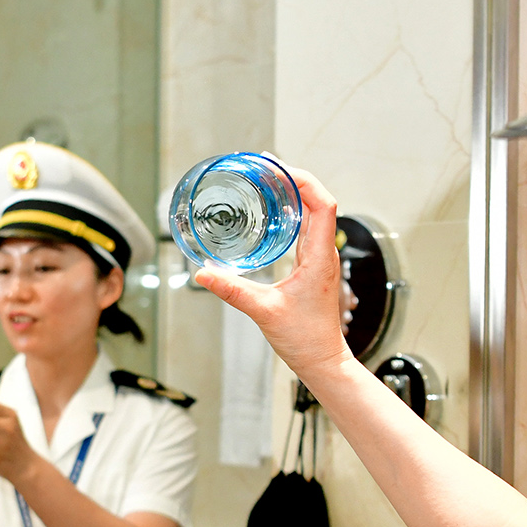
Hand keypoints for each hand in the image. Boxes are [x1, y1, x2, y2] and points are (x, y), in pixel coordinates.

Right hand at [195, 167, 353, 379]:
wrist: (323, 361)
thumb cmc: (306, 339)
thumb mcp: (263, 311)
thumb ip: (232, 290)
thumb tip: (202, 273)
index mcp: (319, 257)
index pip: (322, 204)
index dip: (302, 180)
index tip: (276, 167)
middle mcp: (324, 253)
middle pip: (317, 201)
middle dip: (293, 178)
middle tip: (264, 165)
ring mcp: (320, 259)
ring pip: (314, 213)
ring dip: (294, 193)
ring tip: (266, 179)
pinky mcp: (314, 267)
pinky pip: (307, 229)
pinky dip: (293, 213)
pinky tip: (273, 212)